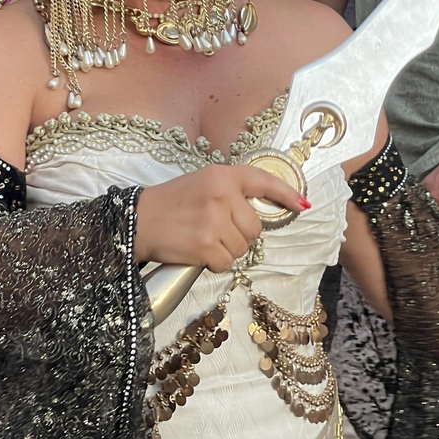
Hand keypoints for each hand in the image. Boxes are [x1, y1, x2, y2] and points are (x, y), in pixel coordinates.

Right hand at [134, 163, 309, 271]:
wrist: (137, 220)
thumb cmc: (169, 203)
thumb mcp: (201, 183)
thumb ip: (229, 191)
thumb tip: (258, 212)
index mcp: (221, 175)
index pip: (262, 180)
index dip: (285, 193)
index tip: (301, 204)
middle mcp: (221, 194)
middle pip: (254, 227)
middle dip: (239, 235)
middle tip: (213, 230)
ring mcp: (214, 220)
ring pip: (242, 247)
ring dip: (226, 250)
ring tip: (202, 239)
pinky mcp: (206, 244)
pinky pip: (227, 262)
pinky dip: (215, 263)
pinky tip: (198, 252)